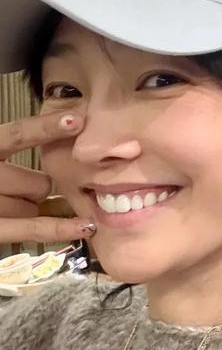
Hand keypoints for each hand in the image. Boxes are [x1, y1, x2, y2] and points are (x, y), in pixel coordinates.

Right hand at [0, 113, 94, 245]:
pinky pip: (31, 227)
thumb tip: (67, 137)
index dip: (46, 128)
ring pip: (33, 206)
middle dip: (38, 188)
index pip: (16, 135)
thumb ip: (11, 146)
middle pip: (37, 182)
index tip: (77, 120)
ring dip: (30, 209)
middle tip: (22, 191)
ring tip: (6, 206)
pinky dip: (59, 228)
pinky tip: (85, 226)